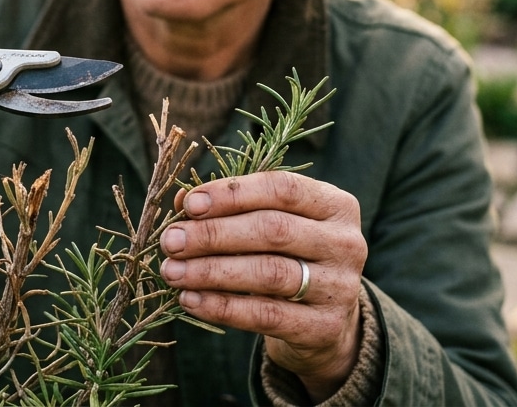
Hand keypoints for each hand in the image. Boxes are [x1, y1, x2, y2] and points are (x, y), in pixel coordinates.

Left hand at [160, 171, 365, 401]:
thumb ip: (234, 209)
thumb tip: (182, 203)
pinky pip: (266, 315)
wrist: (325, 320)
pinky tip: (190, 300)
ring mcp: (340, 287)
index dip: (232, 194)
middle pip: (273, 230)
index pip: (282, 189)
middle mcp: (345, 243)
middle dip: (214, 234)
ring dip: (212, 271)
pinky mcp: (324, 327)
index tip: (190, 204)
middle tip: (171, 241)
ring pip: (268, 273)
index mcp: (336, 205)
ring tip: (173, 271)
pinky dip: (222, 307)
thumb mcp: (273, 225)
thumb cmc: (290, 257)